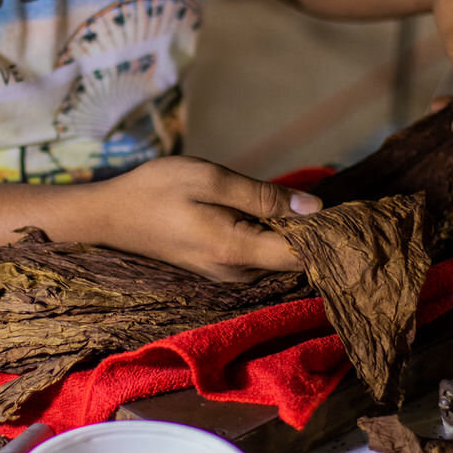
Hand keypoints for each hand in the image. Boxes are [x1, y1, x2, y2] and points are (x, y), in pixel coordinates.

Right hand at [91, 156, 320, 281]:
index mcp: (236, 251)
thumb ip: (262, 195)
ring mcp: (227, 273)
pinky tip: (268, 209)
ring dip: (290, 230)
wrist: (109, 216)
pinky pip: (259, 254)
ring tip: (297, 198)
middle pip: (293, 258)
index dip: (326, 233)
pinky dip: (271, 234)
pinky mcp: (219, 267)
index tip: (342, 207)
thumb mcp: (209, 178)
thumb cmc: (155, 190)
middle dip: (311, 230)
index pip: (302, 255)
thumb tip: (314, 207)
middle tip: (325, 194)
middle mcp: (236, 272)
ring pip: (277, 256)